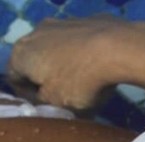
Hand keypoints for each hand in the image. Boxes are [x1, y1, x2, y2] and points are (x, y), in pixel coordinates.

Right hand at [8, 16, 132, 110]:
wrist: (119, 48)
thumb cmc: (81, 81)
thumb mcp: (57, 103)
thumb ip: (43, 103)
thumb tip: (44, 99)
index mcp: (21, 54)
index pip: (17, 80)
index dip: (32, 98)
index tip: (51, 109)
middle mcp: (36, 33)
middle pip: (38, 63)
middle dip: (51, 81)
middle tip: (70, 100)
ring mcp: (62, 24)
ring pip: (60, 51)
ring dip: (69, 67)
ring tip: (89, 86)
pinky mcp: (88, 21)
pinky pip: (82, 43)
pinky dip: (87, 55)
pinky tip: (103, 68)